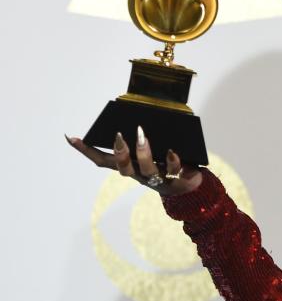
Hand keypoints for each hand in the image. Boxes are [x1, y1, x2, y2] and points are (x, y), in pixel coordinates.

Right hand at [65, 126, 202, 196]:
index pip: (103, 160)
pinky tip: (172, 151)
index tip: (72, 137)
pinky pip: (173, 171)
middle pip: (123, 168)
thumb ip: (142, 137)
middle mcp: (139, 174)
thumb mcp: (151, 149)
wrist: (189, 184)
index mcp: (129, 166)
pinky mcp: (175, 180)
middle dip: (119, 153)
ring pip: (146, 170)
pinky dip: (171, 161)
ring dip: (143, 153)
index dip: (87, 151)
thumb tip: (135, 116)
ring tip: (142, 137)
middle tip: (119, 136)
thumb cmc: (165, 163)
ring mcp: (156, 179)